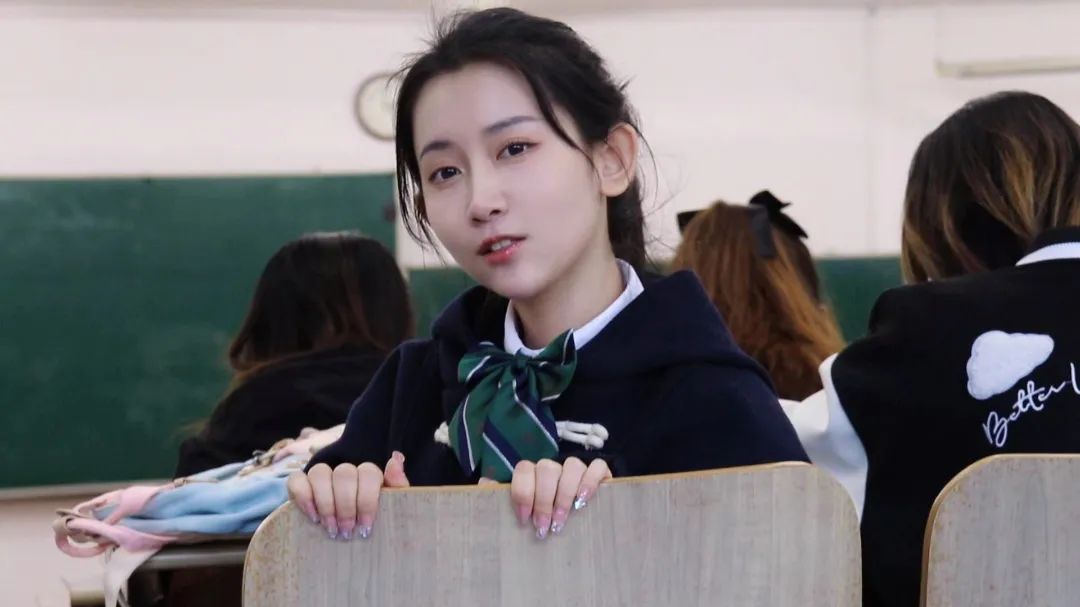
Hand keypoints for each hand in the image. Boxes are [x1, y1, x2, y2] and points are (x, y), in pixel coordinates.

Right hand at [286, 450, 409, 539]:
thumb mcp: (392, 510)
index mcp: (369, 476)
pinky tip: (313, 518)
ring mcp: (322, 476)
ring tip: (331, 528)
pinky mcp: (300, 485)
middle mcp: (345, 472)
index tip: (365, 527)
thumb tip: (396, 458)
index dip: (367, 499)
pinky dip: (304, 497)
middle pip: (344, 473)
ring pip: (320, 472)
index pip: (368, 472)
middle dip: (346, 506)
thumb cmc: (374, 526)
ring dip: (326, 503)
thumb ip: (397, 485)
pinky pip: (296, 480)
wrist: (352, 546)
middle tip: (346, 532)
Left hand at [508, 457, 610, 539]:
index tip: (525, 519)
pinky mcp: (599, 473)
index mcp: (532, 473)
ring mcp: (576, 468)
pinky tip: (584, 500)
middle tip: (544, 527)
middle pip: (547, 469)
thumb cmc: (540, 516)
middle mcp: (553, 467)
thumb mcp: (519, 510)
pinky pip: (597, 467)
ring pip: (572, 466)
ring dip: (565, 494)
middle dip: (544, 500)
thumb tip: (483, 484)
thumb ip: (500, 497)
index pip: (524, 469)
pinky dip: (591, 481)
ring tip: (562, 520)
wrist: (575, 517)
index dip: (523, 493)